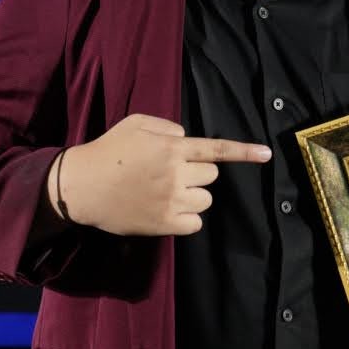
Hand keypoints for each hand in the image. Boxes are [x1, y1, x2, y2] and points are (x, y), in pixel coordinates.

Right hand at [48, 114, 271, 236]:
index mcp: (172, 148)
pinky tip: (167, 210)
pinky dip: (186, 217)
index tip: (267, 154)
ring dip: (193, 195)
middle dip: (196, 173)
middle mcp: (176, 173)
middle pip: (211, 176)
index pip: (215, 149)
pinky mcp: (165, 224)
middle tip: (170, 173)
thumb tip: (186, 138)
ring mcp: (172, 200)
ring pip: (205, 200)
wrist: (81, 186)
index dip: (244, 152)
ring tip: (167, 193)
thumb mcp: (135, 124)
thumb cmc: (108, 151)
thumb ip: (166, 127)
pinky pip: (195, 223)